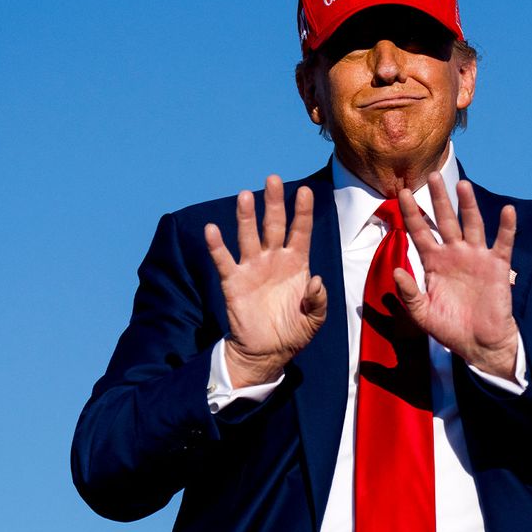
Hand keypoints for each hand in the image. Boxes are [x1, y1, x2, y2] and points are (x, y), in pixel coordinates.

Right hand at [204, 176, 326, 387]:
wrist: (267, 352)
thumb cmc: (294, 331)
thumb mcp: (315, 319)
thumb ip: (319, 300)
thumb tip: (317, 281)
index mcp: (296, 263)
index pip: (300, 231)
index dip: (302, 212)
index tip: (304, 191)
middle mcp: (274, 259)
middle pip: (273, 225)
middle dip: (273, 203)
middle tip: (272, 179)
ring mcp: (252, 268)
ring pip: (249, 236)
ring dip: (246, 217)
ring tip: (244, 196)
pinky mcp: (233, 281)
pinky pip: (224, 261)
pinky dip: (217, 246)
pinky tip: (212, 229)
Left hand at [395, 174, 518, 379]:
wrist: (479, 344)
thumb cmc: (449, 328)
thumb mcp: (422, 313)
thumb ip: (408, 293)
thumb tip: (396, 271)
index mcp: (434, 262)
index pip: (420, 232)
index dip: (412, 213)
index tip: (403, 193)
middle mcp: (454, 253)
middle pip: (445, 220)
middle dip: (438, 198)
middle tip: (431, 175)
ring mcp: (476, 257)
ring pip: (471, 224)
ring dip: (468, 205)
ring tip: (462, 185)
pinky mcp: (497, 266)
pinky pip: (503, 243)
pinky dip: (506, 227)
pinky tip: (508, 211)